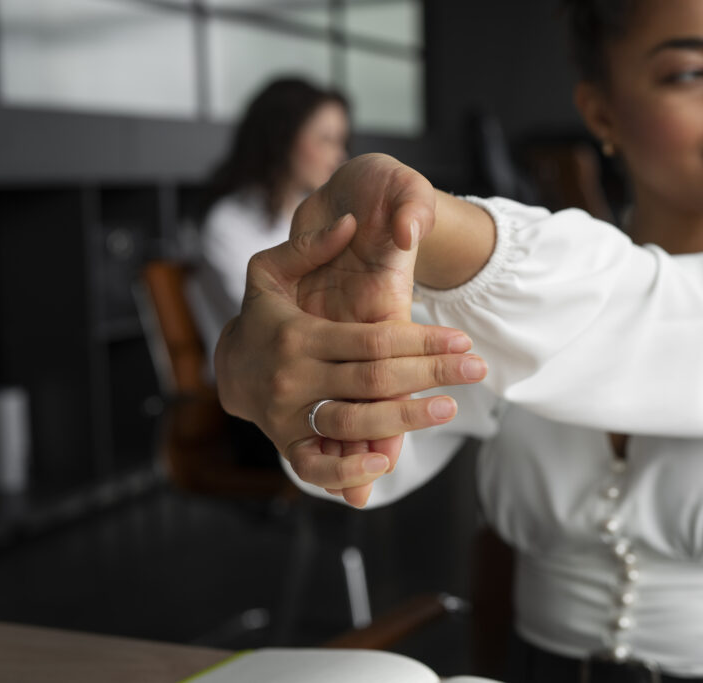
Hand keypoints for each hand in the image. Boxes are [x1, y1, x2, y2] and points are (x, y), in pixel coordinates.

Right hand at [214, 217, 486, 506]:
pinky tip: (384, 463)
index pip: (372, 340)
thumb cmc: (261, 316)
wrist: (226, 369)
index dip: (421, 340)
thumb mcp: (269, 272)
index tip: (462, 340)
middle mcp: (294, 378)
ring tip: (449, 408)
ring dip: (404, 419)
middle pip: (373, 380)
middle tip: (476, 370)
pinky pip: (314, 467)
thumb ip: (309, 246)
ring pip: (352, 423)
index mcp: (298, 335)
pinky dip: (347, 471)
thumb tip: (351, 222)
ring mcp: (288, 415)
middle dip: (430, 374)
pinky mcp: (286, 444)